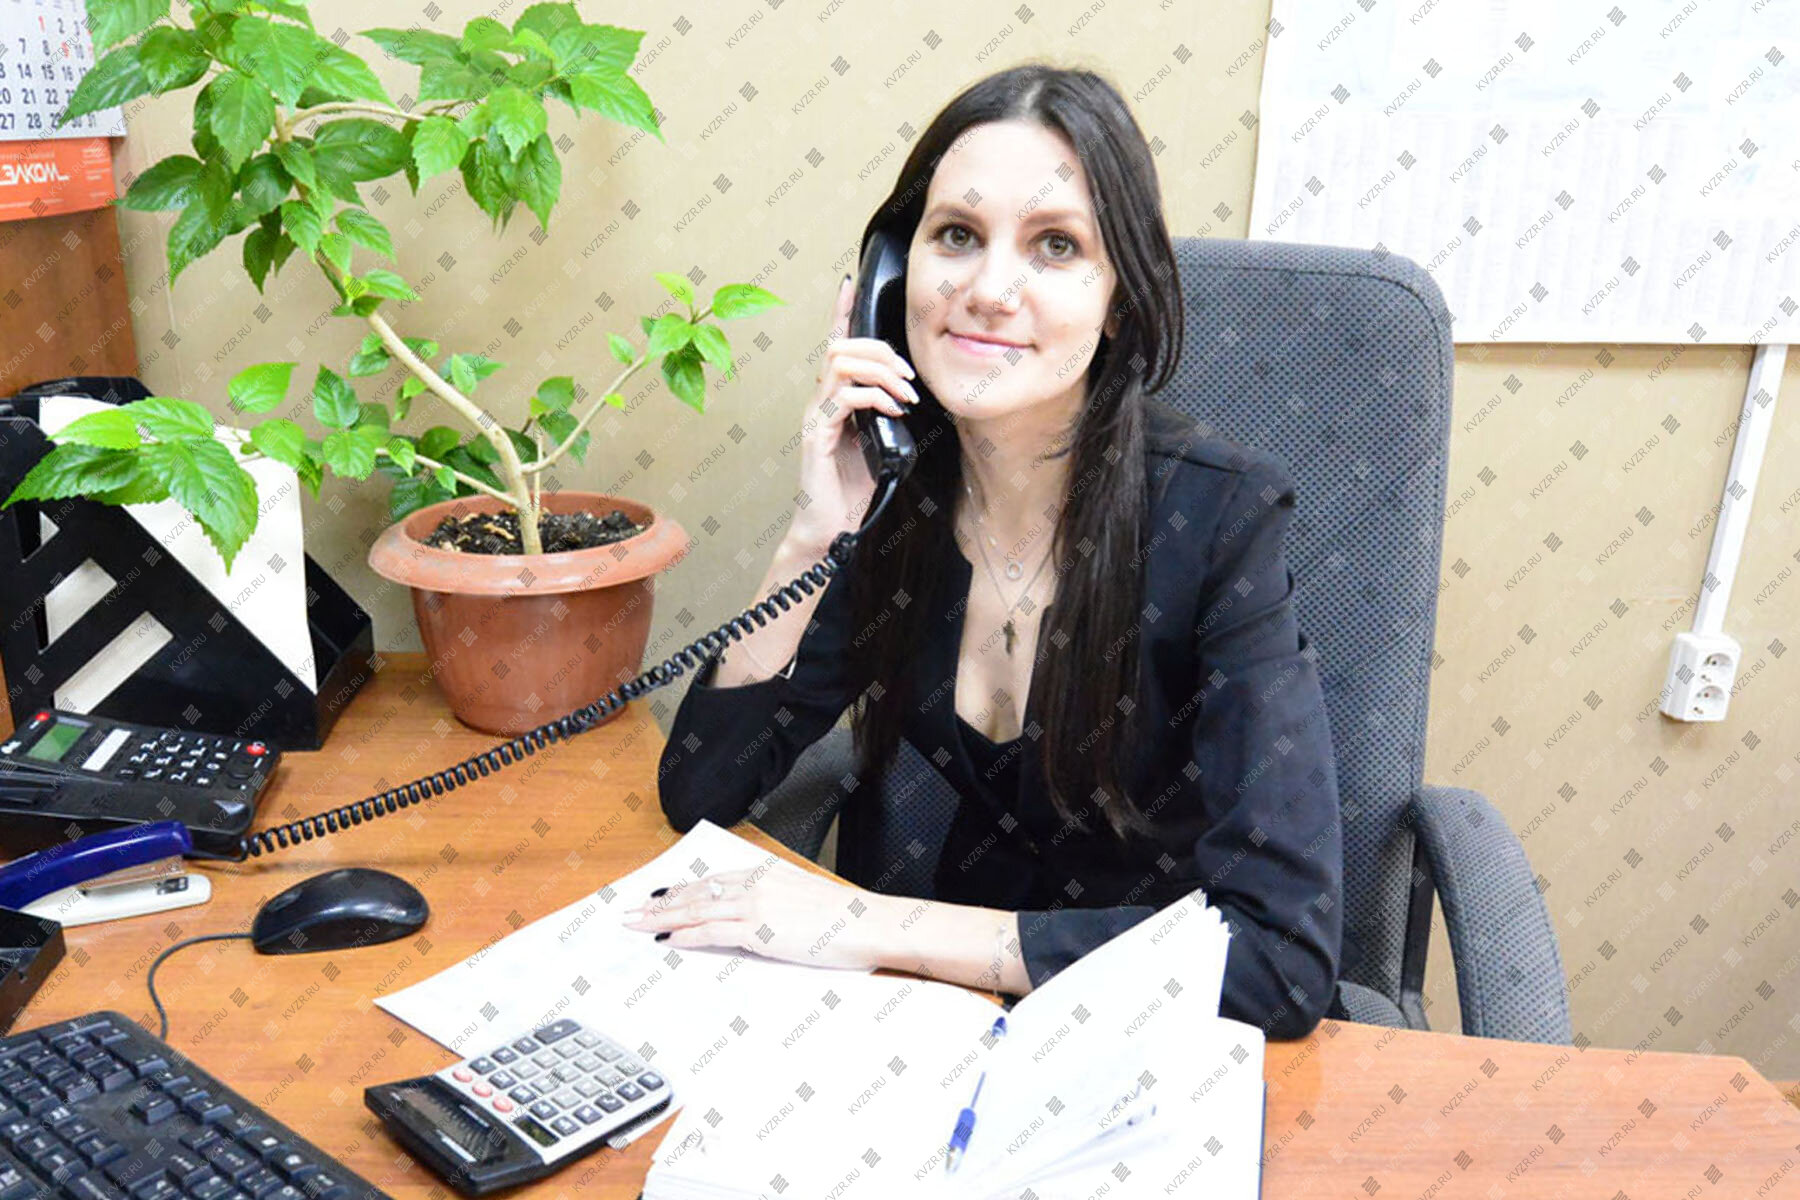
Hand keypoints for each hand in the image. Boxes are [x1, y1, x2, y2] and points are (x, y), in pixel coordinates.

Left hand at [618, 862, 895, 969]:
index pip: (714, 882)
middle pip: (697, 893)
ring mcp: (756, 906)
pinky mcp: (759, 930)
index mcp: (768, 875)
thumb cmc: (849, 917)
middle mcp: (756, 885)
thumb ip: (781, 904)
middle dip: (661, 904)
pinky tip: (668, 940)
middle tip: (632, 911)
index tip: (661, 896)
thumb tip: (768, 919)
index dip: (684, 890)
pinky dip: (686, 936)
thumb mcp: (808, 900)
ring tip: (636, 926)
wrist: (869, 922)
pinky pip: (712, 932)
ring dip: (663, 919)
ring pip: (696, 911)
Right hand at [787, 274, 921, 553]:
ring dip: (880, 371)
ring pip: (841, 364)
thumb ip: (886, 414)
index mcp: (835, 399)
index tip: (850, 283)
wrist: (832, 528)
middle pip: (842, 346)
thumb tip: (908, 394)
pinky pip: (844, 397)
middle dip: (881, 350)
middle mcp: (820, 401)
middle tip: (909, 375)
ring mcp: (816, 416)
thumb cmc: (853, 489)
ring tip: (905, 393)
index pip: (836, 345)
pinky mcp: (817, 435)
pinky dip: (874, 397)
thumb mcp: (880, 443)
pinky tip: (893, 412)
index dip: (842, 312)